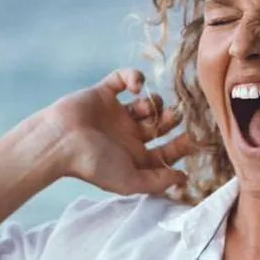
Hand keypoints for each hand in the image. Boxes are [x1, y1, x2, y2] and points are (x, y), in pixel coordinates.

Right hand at [44, 68, 197, 195]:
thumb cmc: (93, 164)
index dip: (183, 145)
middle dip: (172, 120)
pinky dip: (134, 77)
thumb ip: (159, 181)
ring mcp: (116, 113)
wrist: (60, 141)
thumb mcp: (131, 181)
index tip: (199, 138)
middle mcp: (128, 135)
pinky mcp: (104, 93)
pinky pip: (124, 78)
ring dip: (154, 103)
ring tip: (147, 108)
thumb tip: (184, 179)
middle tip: (177, 116)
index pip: (167, 151)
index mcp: (135, 156)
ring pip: (147, 102)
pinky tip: (135, 87)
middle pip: (161, 125)